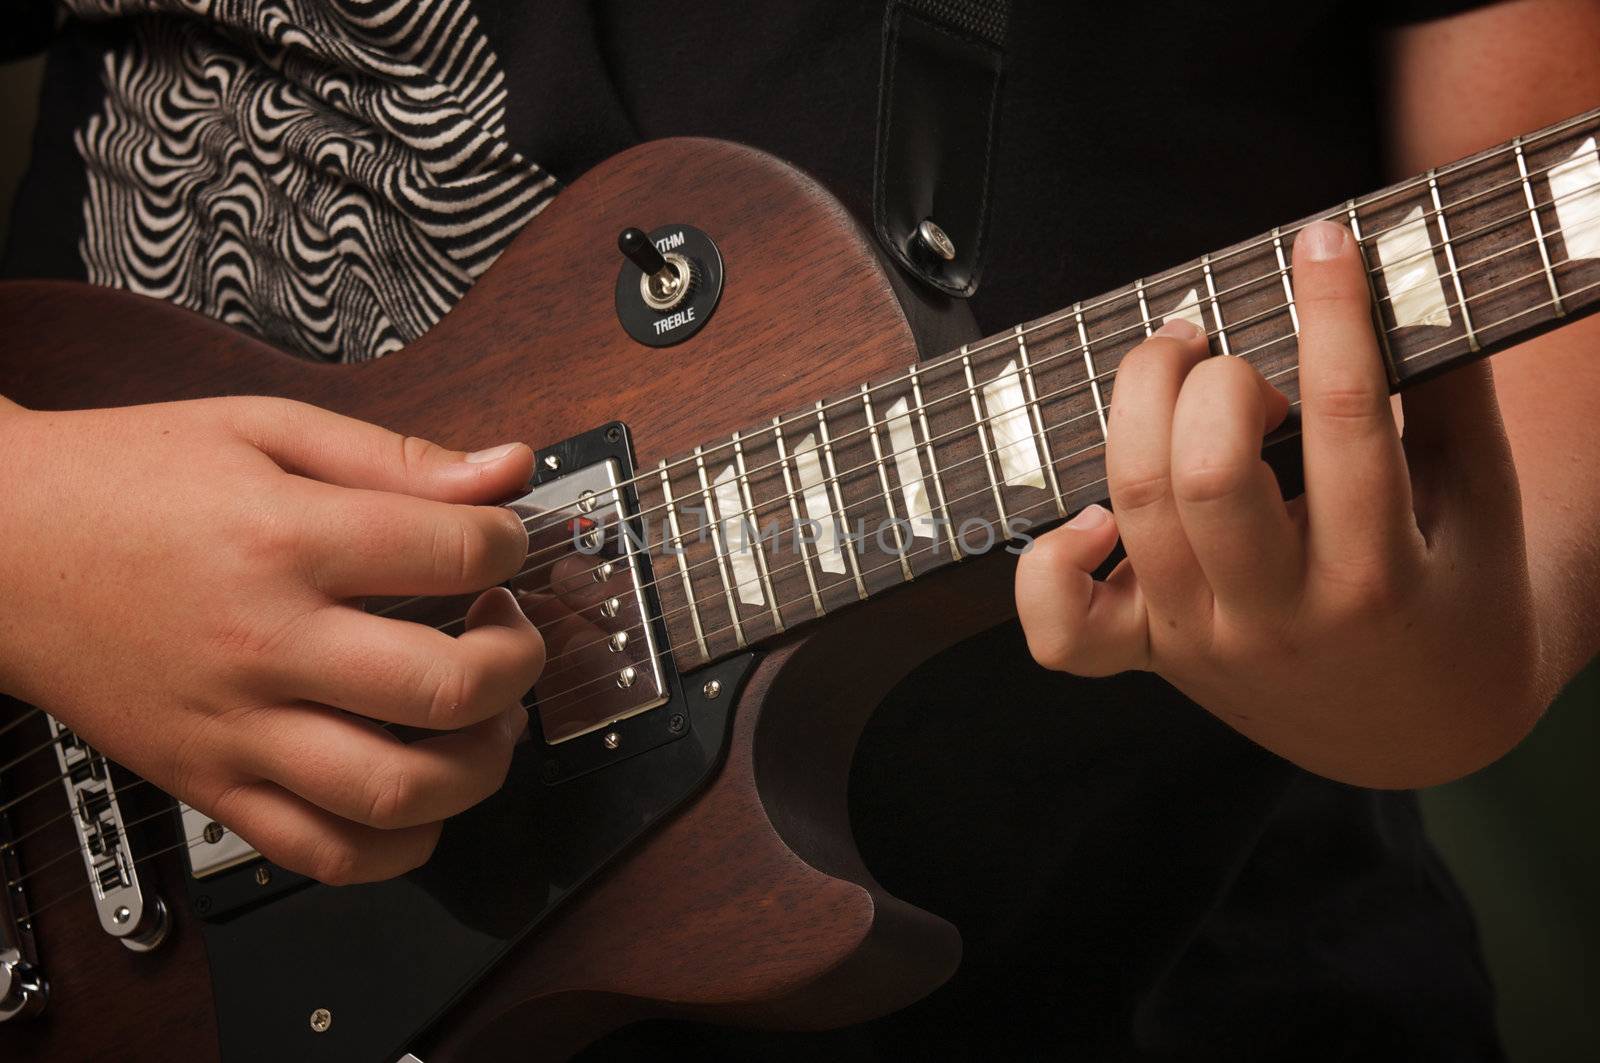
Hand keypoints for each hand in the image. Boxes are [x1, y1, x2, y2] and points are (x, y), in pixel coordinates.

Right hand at [0, 396, 544, 881]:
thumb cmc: (122, 480)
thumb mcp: (261, 427)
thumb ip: (394, 455)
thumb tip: (506, 469)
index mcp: (285, 538)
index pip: (456, 554)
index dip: (511, 544)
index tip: (503, 544)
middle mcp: (265, 642)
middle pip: (446, 689)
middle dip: (517, 662)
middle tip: (507, 633)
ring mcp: (235, 728)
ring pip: (396, 792)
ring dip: (480, 765)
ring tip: (482, 721)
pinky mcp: (208, 784)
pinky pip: (323, 854)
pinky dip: (401, 844)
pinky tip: (423, 794)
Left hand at [1015, 221, 1542, 787]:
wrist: (1425, 729)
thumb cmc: (1459, 594)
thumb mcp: (1483, 499)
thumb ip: (1451, 392)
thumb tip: (1406, 272)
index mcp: (1379, 576)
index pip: (1345, 421)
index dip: (1329, 314)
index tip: (1320, 244)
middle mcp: (1279, 616)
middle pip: (1205, 473)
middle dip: (1212, 378)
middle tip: (1228, 349)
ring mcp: (1202, 642)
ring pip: (1134, 513)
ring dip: (1137, 412)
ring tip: (1175, 369)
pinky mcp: (1151, 657)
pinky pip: (1061, 630)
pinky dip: (1051, 562)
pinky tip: (1097, 512)